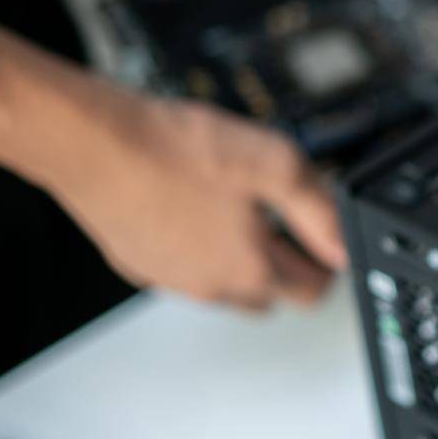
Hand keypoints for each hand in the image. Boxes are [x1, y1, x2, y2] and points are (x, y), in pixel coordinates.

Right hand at [48, 91, 346, 309]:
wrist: (92, 142)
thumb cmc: (174, 150)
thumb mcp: (275, 164)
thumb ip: (320, 211)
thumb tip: (346, 248)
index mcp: (250, 270)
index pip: (311, 292)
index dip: (329, 266)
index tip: (328, 243)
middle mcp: (211, 287)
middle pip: (269, 296)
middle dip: (289, 269)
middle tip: (291, 228)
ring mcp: (169, 280)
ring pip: (224, 286)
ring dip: (242, 261)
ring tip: (241, 212)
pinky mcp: (136, 263)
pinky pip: (181, 267)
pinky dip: (197, 248)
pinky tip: (193, 208)